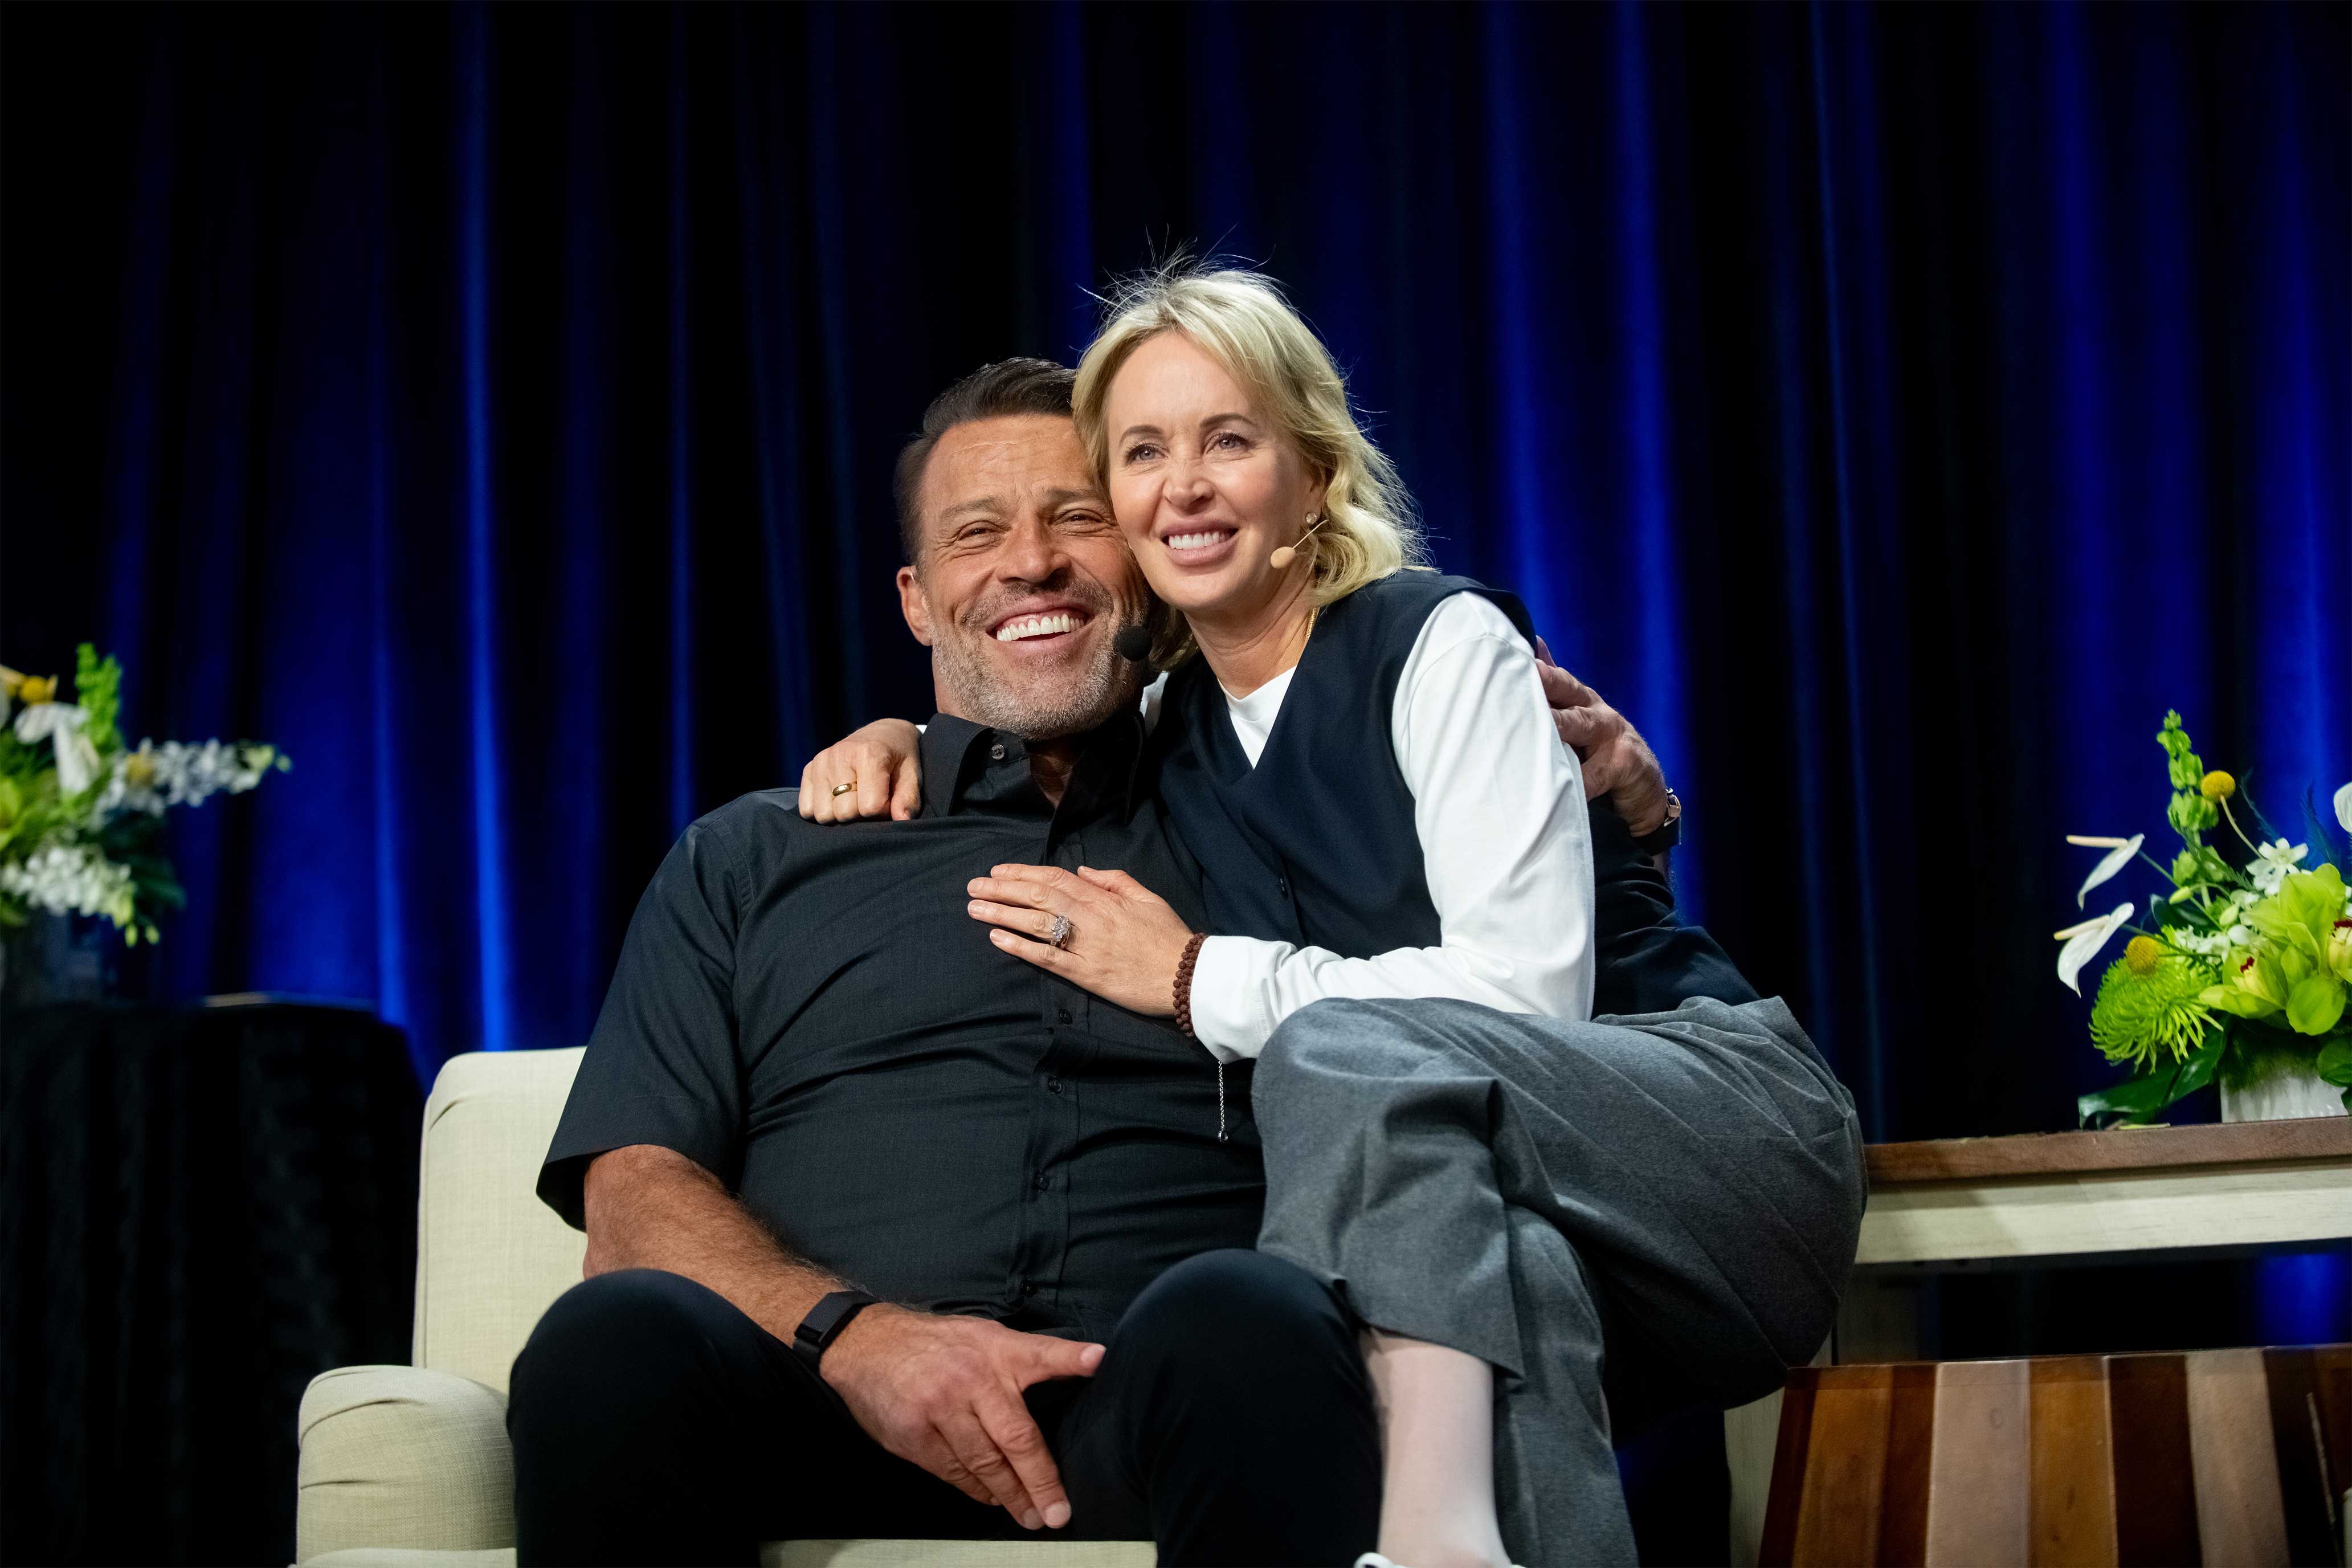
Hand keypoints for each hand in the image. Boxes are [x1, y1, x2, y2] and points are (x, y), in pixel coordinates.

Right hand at [799, 719, 922, 821]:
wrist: (884, 733)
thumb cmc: (900, 758)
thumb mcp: (913, 775)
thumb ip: (908, 798)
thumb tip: (901, 820)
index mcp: (869, 754)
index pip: (869, 808)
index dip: (883, 811)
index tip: (888, 799)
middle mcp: (839, 755)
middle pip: (844, 813)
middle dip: (860, 815)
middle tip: (871, 798)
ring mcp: (821, 762)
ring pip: (823, 815)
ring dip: (840, 814)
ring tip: (855, 797)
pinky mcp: (808, 769)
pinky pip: (807, 809)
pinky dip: (823, 809)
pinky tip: (838, 798)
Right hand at [822, 1303, 1103, 1530]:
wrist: (866, 1344)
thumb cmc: (936, 1343)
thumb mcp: (982, 1335)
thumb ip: (1024, 1356)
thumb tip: (1079, 1368)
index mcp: (994, 1349)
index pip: (1038, 1353)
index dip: (1070, 1357)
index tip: (1097, 1359)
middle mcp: (971, 1379)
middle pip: (1016, 1436)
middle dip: (1040, 1480)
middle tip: (1057, 1512)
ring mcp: (940, 1408)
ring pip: (985, 1464)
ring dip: (1010, 1494)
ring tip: (1030, 1514)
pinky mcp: (914, 1435)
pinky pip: (953, 1472)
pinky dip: (975, 1489)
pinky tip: (991, 1497)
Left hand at [967, 864, 1195, 1015]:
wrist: (1187, 975)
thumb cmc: (1169, 937)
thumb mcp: (1147, 898)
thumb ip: (1115, 880)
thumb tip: (1084, 872)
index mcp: (1104, 897)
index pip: (1055, 877)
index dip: (1023, 872)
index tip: (998, 871)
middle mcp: (1091, 916)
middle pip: (1038, 895)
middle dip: (1002, 889)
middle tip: (973, 886)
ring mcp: (1086, 944)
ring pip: (1036, 922)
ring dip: (1001, 912)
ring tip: (974, 908)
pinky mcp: (1085, 973)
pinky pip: (1046, 956)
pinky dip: (1019, 946)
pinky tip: (997, 938)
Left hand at [1534, 637, 1672, 837]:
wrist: (1644, 784)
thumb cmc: (1601, 748)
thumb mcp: (1582, 714)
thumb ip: (1558, 685)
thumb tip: (1533, 643)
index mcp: (1583, 701)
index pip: (1559, 680)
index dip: (1539, 671)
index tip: (1514, 660)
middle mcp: (1597, 714)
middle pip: (1569, 696)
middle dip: (1547, 686)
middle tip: (1526, 678)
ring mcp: (1613, 738)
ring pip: (1581, 728)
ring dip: (1558, 726)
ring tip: (1535, 725)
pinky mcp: (1623, 766)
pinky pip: (1593, 775)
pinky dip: (1575, 781)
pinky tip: (1554, 784)